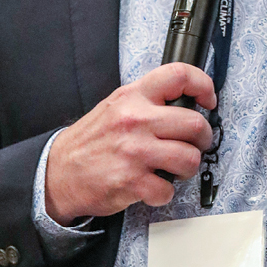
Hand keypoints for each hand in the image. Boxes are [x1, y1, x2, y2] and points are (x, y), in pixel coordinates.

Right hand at [44, 63, 215, 224]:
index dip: (203, 84)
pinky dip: (165, 192)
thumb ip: (151, 98)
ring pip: (190, 158)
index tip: (209, 99)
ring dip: (189, 166)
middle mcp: (136, 120)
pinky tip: (154, 185)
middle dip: (203, 137)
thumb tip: (190, 99)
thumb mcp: (119, 103)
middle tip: (195, 143)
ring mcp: (135, 152)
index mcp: (135, 95)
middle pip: (195, 124)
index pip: (180, 75)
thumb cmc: (94, 138)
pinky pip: (168, 189)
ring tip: (177, 166)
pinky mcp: (131, 182)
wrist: (57, 173)